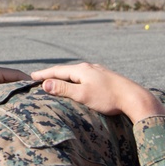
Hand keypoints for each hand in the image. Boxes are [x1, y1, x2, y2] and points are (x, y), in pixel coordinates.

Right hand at [30, 62, 164, 121]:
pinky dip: (75, 80)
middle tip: (40, 79)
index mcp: (81, 70)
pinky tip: (78, 84)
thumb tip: (45, 84)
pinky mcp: (105, 78)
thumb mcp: (82, 94)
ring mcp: (98, 72)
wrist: (134, 97)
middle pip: (66, 70)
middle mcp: (89, 67)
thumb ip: (63, 89)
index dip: (43, 74)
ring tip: (56, 81)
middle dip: (52, 75)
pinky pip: (85, 77)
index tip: (31, 77)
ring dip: (64, 77)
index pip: (57, 71)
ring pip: (76, 73)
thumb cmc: (108, 98)